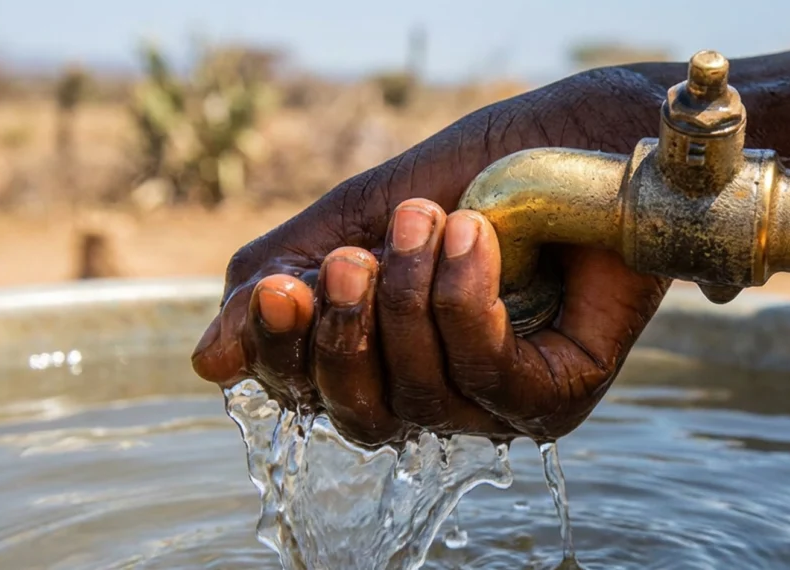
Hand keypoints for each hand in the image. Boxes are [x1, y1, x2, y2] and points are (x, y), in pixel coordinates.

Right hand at [191, 67, 669, 443]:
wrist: (580, 141)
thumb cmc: (480, 177)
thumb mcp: (361, 217)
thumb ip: (285, 280)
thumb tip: (209, 363)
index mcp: (383, 355)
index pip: (308, 390)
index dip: (282, 349)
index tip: (282, 286)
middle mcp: (436, 393)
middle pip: (359, 416)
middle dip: (346, 334)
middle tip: (356, 255)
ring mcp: (496, 405)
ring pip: (421, 398)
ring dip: (413, 299)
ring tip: (431, 220)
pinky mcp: (554, 398)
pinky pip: (490, 382)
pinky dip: (467, 306)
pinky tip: (476, 240)